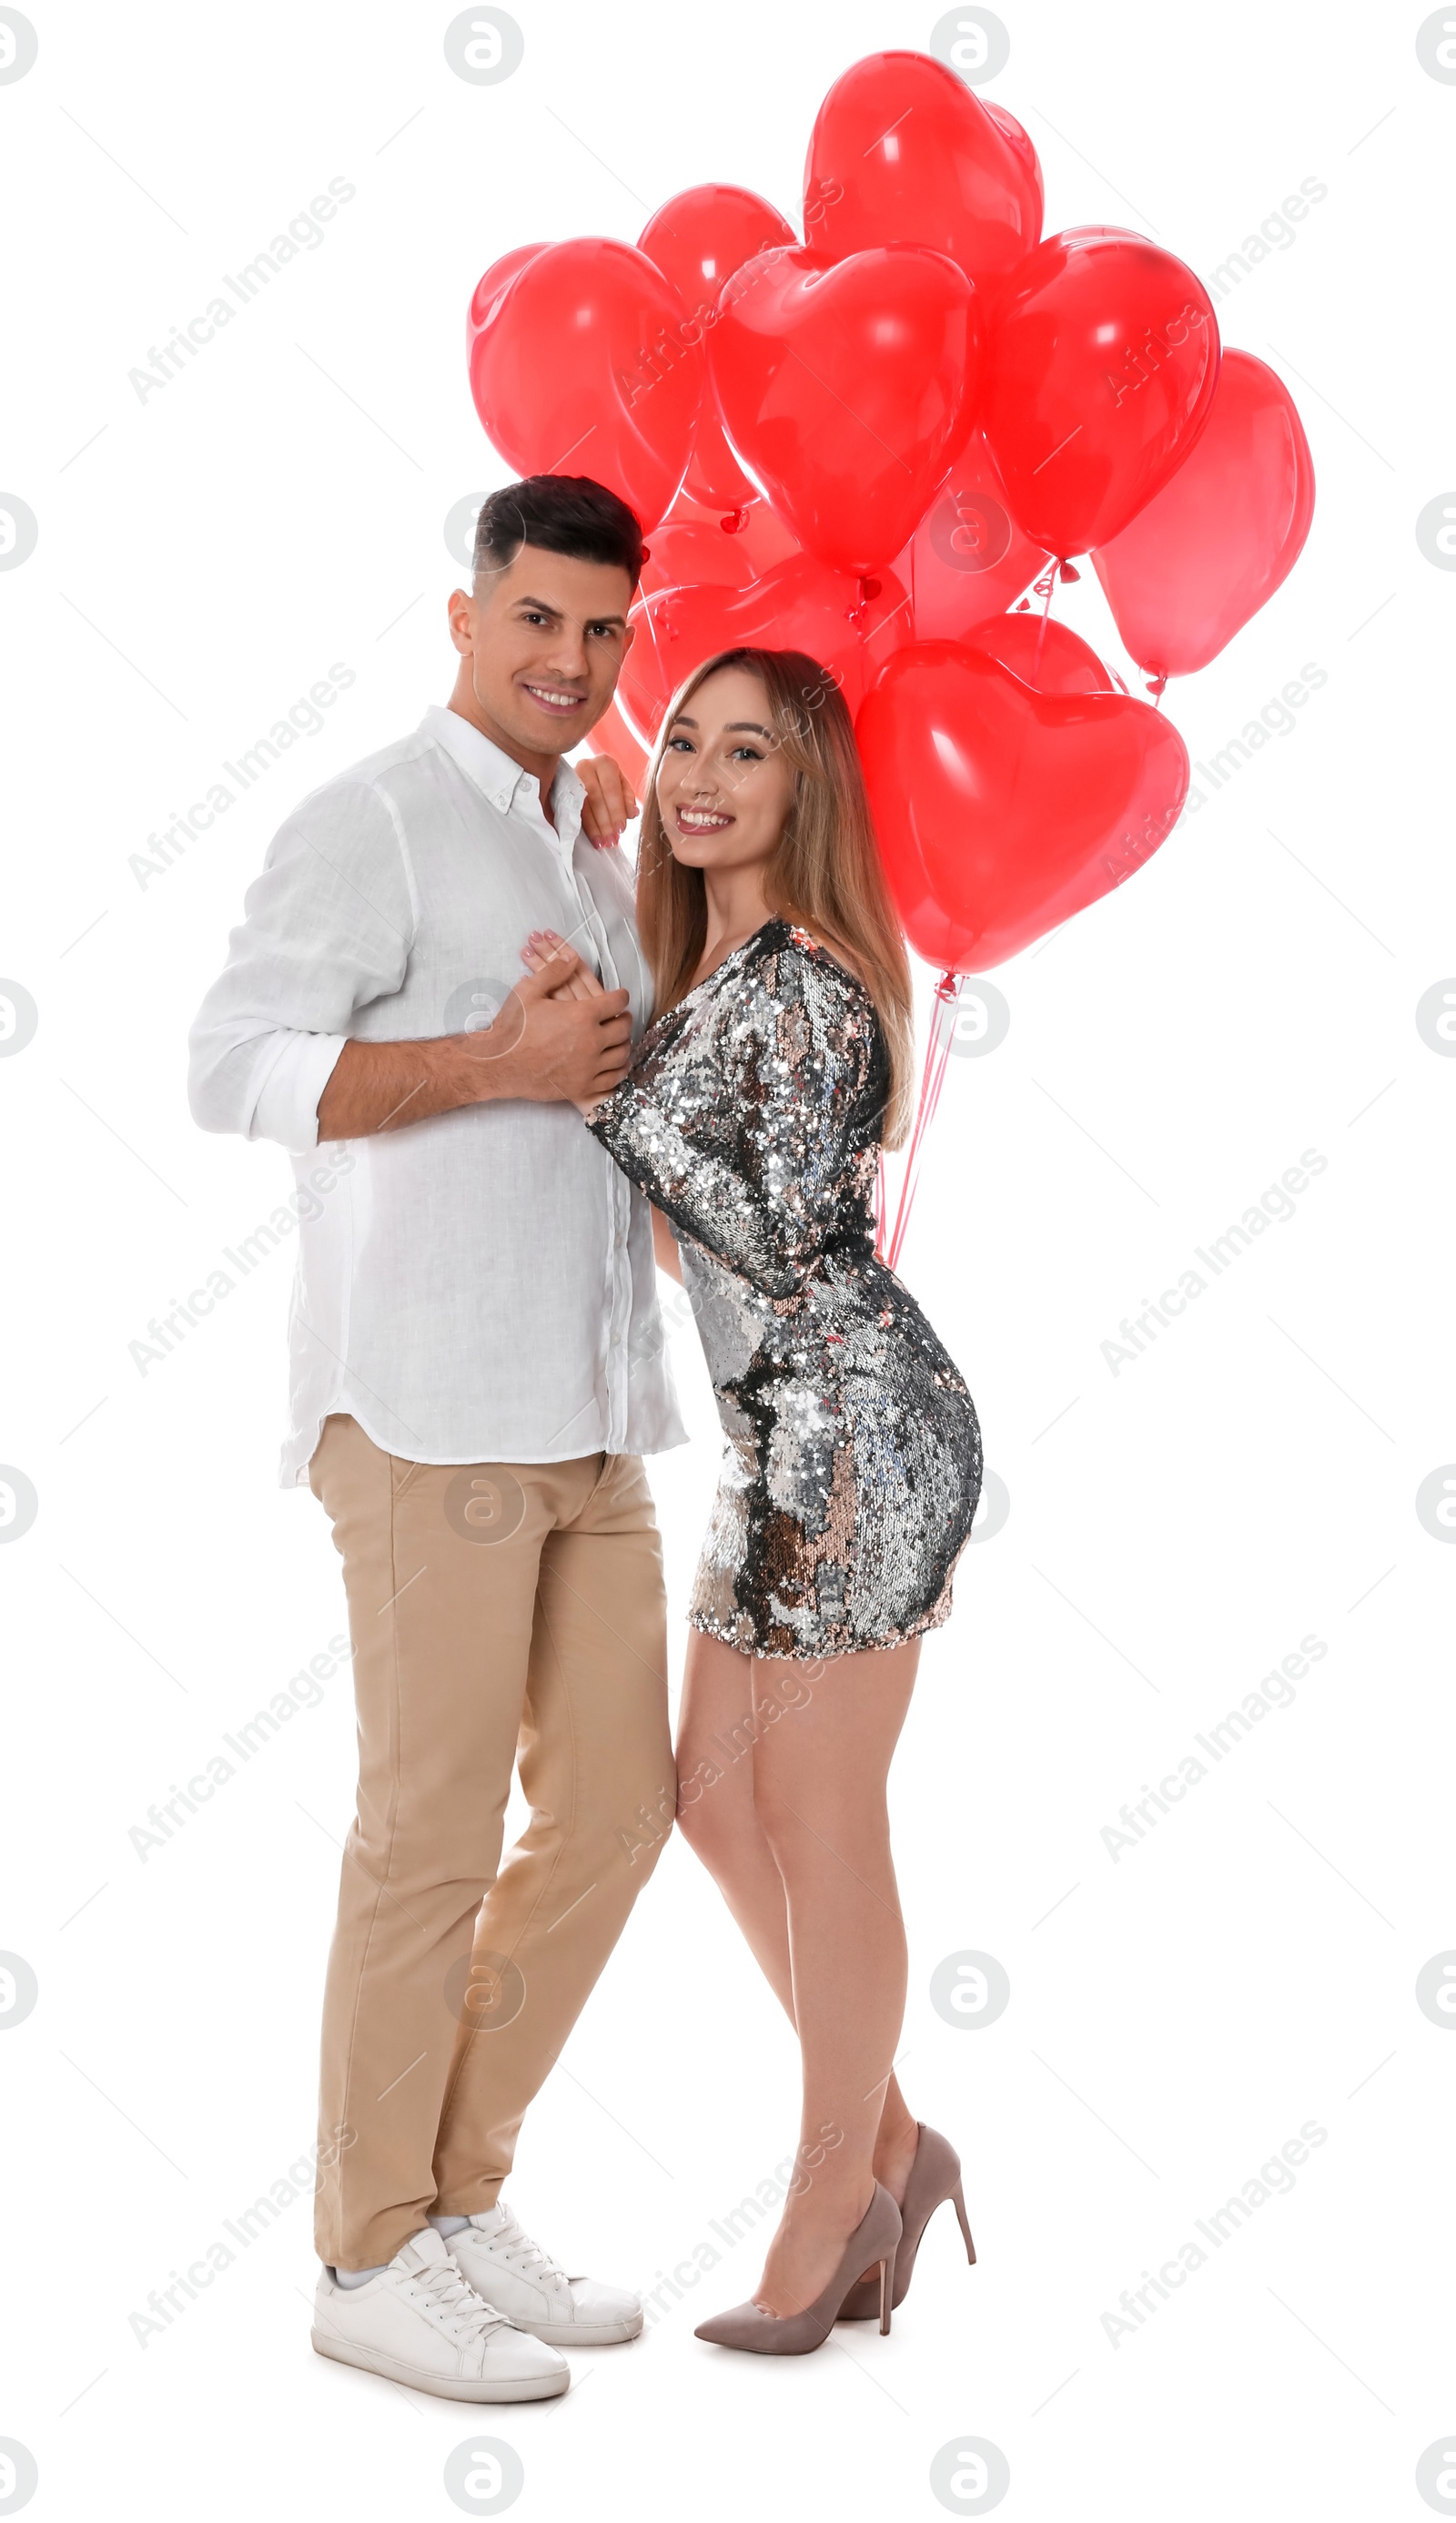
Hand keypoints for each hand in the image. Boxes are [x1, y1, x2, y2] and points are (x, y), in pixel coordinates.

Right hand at [516, 933, 619, 1111]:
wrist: (497, 1064)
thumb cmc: (512, 1027)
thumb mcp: (529, 991)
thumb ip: (554, 971)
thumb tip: (571, 957)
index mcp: (582, 1015)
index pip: (616, 1002)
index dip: (620, 996)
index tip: (620, 997)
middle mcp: (590, 1042)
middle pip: (623, 1029)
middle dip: (624, 1020)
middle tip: (621, 1017)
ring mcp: (588, 1068)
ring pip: (620, 1055)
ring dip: (623, 1045)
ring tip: (619, 1040)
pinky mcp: (581, 1089)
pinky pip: (611, 1081)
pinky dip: (617, 1072)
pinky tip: (614, 1066)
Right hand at [577, 752, 636, 847]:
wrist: (586, 775)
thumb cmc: (608, 782)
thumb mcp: (621, 785)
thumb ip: (628, 799)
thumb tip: (632, 814)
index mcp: (604, 763)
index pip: (611, 789)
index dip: (616, 811)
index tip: (621, 829)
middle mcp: (586, 767)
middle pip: (596, 798)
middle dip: (605, 823)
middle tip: (611, 840)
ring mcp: (571, 778)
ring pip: (583, 806)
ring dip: (594, 828)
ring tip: (602, 843)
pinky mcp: (562, 789)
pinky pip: (573, 810)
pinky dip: (584, 827)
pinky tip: (591, 838)